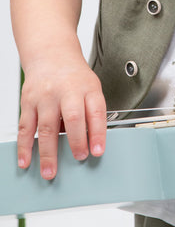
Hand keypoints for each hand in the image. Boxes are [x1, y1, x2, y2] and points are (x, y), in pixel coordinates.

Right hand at [17, 51, 106, 179]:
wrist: (51, 55)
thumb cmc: (74, 76)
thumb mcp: (91, 87)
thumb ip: (91, 112)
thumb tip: (90, 142)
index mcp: (87, 88)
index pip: (96, 111)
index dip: (98, 133)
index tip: (98, 151)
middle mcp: (67, 91)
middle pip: (73, 118)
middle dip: (76, 142)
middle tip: (78, 158)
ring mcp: (46, 96)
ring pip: (47, 127)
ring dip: (48, 153)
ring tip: (50, 171)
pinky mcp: (28, 102)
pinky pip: (26, 127)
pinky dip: (24, 146)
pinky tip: (26, 160)